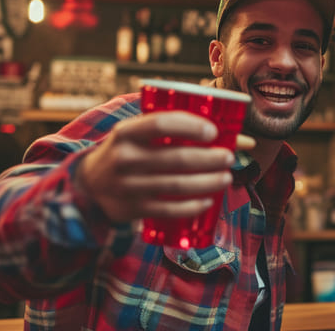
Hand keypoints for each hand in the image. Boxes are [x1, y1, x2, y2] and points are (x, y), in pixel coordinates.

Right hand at [76, 111, 254, 222]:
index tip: (214, 131)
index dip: (190, 126)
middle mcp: (125, 157)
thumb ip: (184, 131)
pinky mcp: (133, 209)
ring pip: (176, 185)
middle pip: (176, 158)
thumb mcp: (144, 135)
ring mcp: (128, 185)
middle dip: (209, 158)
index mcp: (127, 132)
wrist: (90, 185)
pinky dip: (191, 206)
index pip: (160, 123)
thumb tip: (244, 140)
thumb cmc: (132, 152)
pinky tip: (208, 201)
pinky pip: (168, 210)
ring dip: (207, 182)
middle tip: (229, 157)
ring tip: (226, 177)